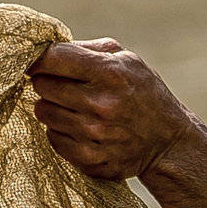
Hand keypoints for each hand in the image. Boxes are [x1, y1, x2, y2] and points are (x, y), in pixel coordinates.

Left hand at [27, 39, 198, 182]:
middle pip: (42, 86)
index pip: (52, 59)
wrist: (168, 142)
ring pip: (43, 112)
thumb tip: (47, 47)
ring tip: (75, 107)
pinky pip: (52, 138)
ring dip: (53, 107)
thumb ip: (88, 49)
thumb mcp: (127, 60)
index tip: (38, 63)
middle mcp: (100, 105)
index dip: (39, 59)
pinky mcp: (89, 160)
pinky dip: (60, 131)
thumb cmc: (144, 93)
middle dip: (48, 82)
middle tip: (64, 86)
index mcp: (110, 74)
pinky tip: (80, 128)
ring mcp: (94, 136)